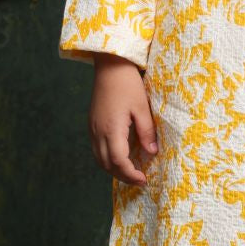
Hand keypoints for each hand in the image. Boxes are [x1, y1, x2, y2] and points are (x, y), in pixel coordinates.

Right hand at [88, 54, 157, 185]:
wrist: (109, 66)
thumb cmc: (127, 84)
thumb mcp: (142, 108)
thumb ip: (146, 131)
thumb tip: (151, 152)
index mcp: (111, 129)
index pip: (119, 162)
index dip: (130, 174)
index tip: (144, 179)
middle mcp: (99, 132)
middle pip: (107, 165)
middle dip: (123, 176)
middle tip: (139, 180)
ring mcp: (93, 129)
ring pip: (99, 159)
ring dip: (113, 169)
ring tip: (130, 172)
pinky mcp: (92, 124)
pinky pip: (97, 149)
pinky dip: (107, 159)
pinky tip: (119, 158)